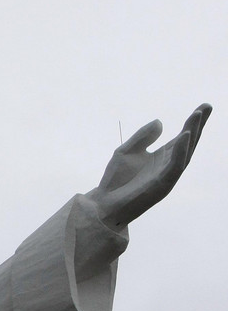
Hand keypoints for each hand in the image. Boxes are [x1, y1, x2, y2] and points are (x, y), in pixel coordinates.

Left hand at [89, 103, 211, 227]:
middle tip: (207, 106)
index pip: (181, 137)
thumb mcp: (127, 151)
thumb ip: (143, 137)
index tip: (203, 107)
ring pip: (185, 152)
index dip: (192, 123)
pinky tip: (185, 135)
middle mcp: (168, 165)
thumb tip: (160, 122)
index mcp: (161, 157)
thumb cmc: (116, 180)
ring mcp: (167, 175)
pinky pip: (175, 166)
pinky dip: (181, 151)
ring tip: (197, 115)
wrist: (104, 203)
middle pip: (188, 142)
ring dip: (192, 133)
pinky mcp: (162, 185)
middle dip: (198, 125)